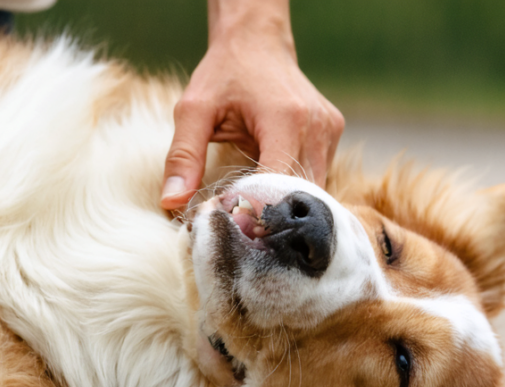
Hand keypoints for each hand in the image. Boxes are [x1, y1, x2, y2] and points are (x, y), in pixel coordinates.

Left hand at [161, 0, 344, 208]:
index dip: (252, 210)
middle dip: (267, 214)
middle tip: (236, 226)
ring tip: (251, 207)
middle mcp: (317, 127)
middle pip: (298, 195)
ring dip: (281, 204)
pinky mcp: (332, 135)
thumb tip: (172, 201)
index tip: (225, 223)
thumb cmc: (224, 73)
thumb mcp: (193, 109)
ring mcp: (329, 132)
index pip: (277, 185)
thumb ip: (183, 155)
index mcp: (286, 119)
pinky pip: (316, 177)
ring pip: (312, 192)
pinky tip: (268, 186)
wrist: (257, 41)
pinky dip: (292, 189)